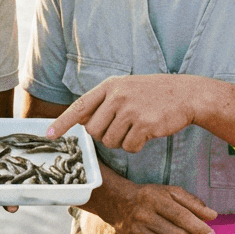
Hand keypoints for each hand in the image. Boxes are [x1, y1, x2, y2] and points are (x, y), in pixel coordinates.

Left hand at [47, 74, 204, 151]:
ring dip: (122, 141)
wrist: (186, 94)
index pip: (79, 107)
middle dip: (104, 136)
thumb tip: (83, 124)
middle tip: (122, 128)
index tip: (48, 135)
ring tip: (137, 127)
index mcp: (110, 86)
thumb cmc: (153, 94)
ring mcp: (131, 109)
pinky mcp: (145, 124)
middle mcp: (117, 96)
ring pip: (110, 142)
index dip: (62, 123)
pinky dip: (136, 146)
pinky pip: (129, 147)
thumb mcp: (126, 89)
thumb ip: (104, 103)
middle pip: (94, 131)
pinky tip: (147, 133)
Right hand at [103, 183, 216, 233]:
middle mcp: (143, 216)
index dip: (199, 227)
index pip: (181, 216)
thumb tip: (212, 216)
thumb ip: (193, 203)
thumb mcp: (171, 192)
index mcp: (153, 199)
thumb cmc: (150, 197)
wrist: (120, 204)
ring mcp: (137, 232)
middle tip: (192, 233)